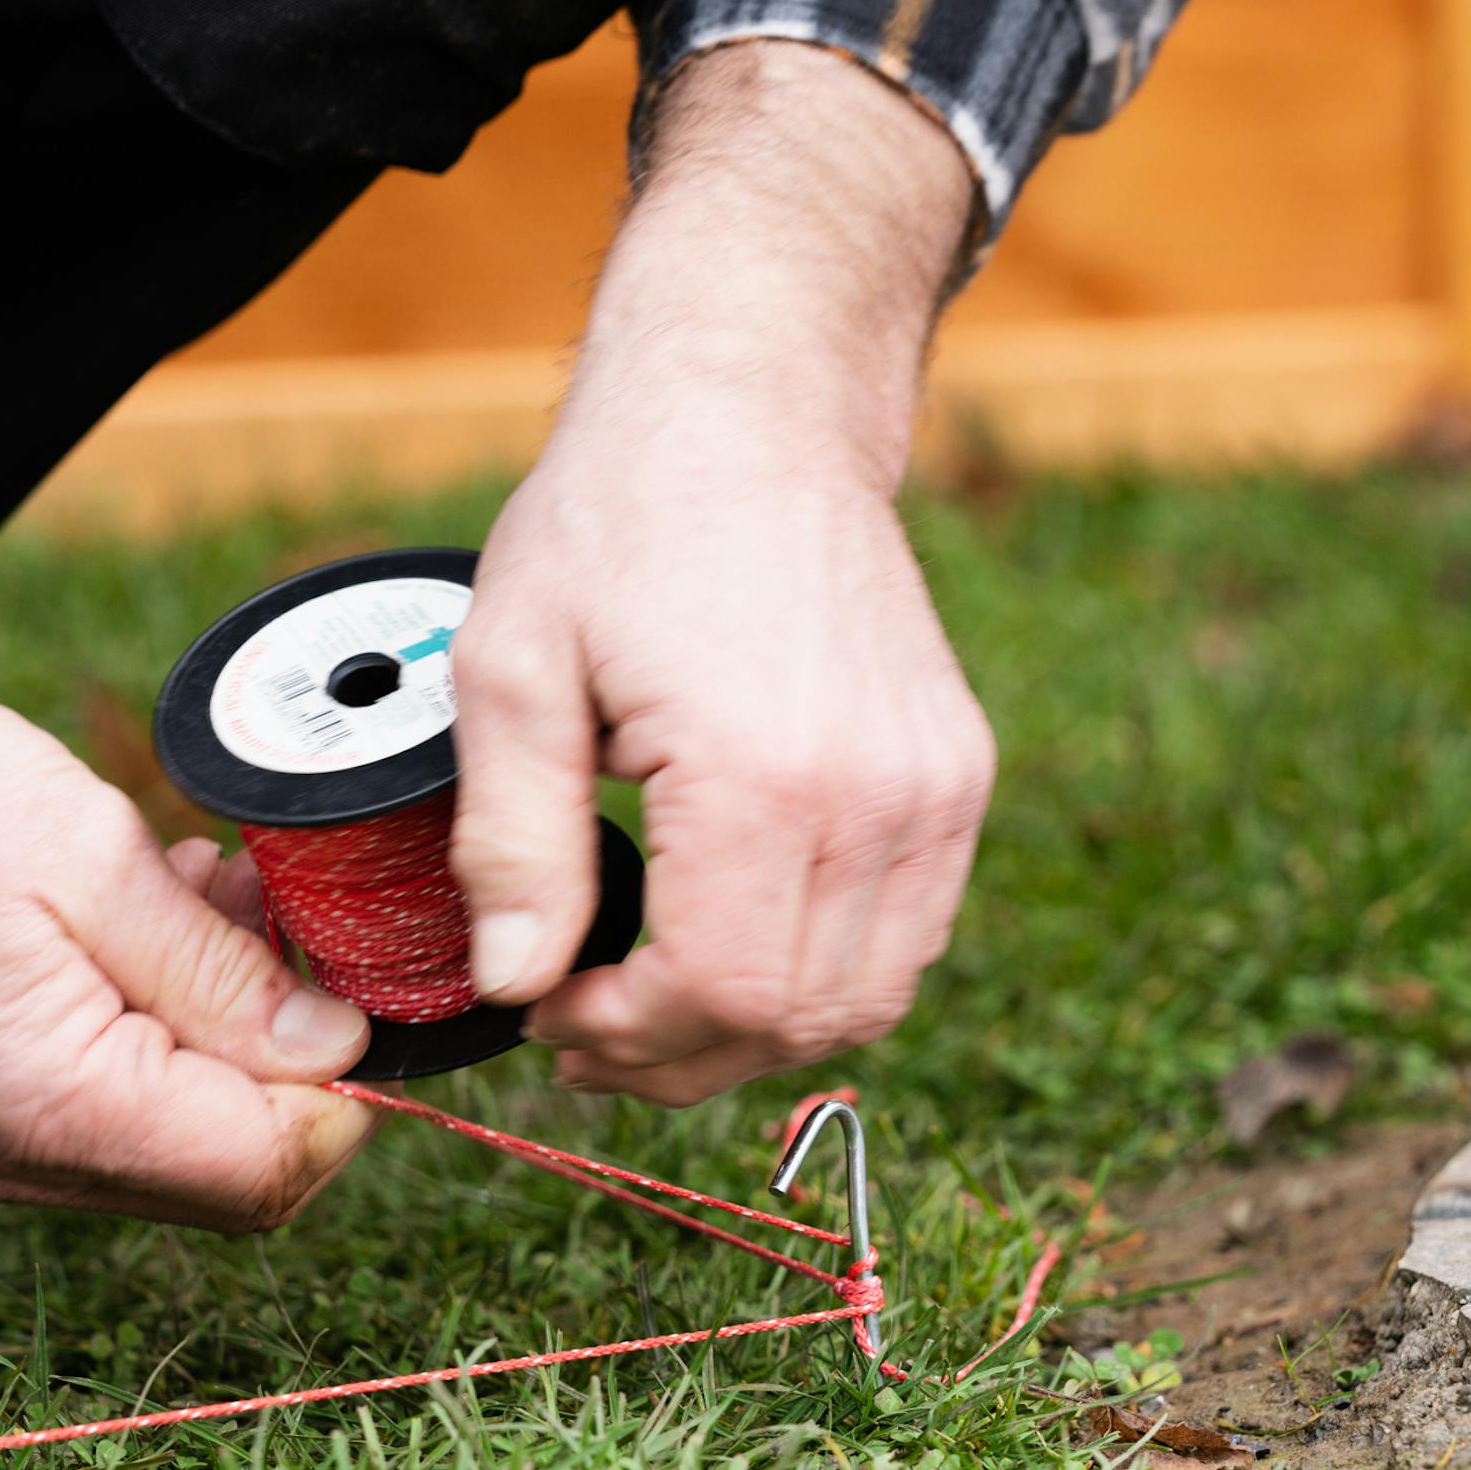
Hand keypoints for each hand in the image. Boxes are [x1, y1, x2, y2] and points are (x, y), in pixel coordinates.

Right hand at [0, 621, 377, 1227]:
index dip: (348, 1093)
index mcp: (64, 1111)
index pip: (271, 1167)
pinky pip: (124, 1099)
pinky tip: (167, 925)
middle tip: (294, 934)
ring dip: (235, 1027)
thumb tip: (336, 1052)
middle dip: (296, 1056)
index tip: (361, 993)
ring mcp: (3, 1141)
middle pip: (237, 1167)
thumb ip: (226, 976)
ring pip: (186, 1131)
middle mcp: (30, 1157)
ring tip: (223, 905)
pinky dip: (172, 1023)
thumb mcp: (98, 867)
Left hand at [447, 43, 994, 1104]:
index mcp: (767, 773)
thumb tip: (515, 987)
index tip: (551, 1010)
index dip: (629, 1038)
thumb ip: (512, 844)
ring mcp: (938, 788)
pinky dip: (820, 977)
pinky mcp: (958, 776)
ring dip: (752, 1032)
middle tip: (584, 1025)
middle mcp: (882, 795)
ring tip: (652, 1001)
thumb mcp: (513, 667)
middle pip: (799, 1021)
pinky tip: (734, 943)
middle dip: (679, 1055)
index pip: (724, 997)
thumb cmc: (621, 520)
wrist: (756, 414)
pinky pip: (908, 938)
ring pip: (866, 1001)